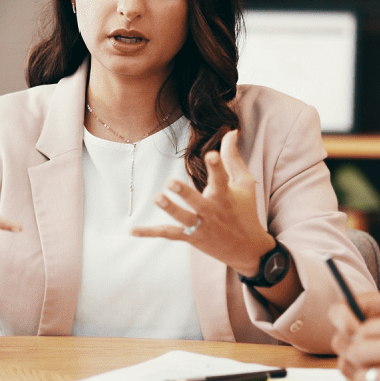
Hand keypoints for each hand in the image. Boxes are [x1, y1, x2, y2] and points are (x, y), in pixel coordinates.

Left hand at [130, 129, 274, 275]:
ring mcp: (201, 225)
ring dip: (170, 209)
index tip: (211, 154)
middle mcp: (212, 211)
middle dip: (184, 193)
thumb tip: (231, 131)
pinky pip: (168, 234)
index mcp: (226, 195)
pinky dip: (150, 233)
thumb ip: (233, 157)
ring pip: (182, 218)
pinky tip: (132, 230)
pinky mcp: (191, 237)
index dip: (216, 166)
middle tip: (171, 183)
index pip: (221, 178)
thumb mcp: (244, 183)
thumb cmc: (246, 210)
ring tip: (157, 198)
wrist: (247, 249)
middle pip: (197, 201)